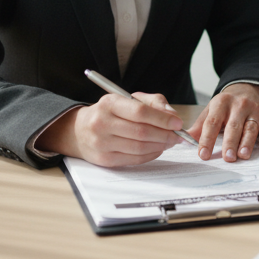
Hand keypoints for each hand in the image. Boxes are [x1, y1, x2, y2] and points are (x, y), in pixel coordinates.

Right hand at [38, 92, 181, 166]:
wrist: (80, 130)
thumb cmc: (111, 112)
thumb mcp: (129, 99)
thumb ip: (154, 103)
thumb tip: (173, 116)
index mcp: (109, 103)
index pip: (139, 112)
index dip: (162, 119)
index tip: (178, 123)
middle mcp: (102, 123)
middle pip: (141, 132)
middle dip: (165, 135)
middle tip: (179, 136)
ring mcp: (101, 143)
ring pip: (139, 148)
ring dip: (160, 146)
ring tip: (170, 141)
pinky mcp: (104, 159)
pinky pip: (134, 159)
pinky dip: (151, 154)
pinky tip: (158, 148)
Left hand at [186, 83, 258, 161]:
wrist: (248, 88)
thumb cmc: (227, 104)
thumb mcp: (211, 110)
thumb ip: (200, 125)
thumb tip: (184, 139)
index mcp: (221, 103)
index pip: (212, 123)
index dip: (207, 139)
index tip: (203, 154)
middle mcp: (239, 105)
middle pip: (233, 126)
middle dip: (230, 143)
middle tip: (227, 158)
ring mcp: (255, 110)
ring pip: (251, 128)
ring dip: (247, 142)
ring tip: (243, 155)